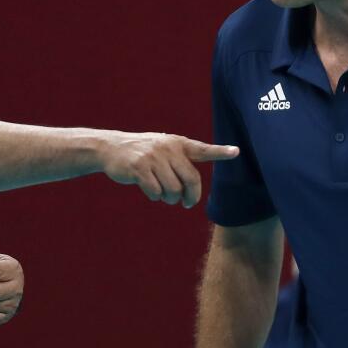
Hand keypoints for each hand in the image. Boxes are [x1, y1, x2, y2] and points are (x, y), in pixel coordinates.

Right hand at [100, 132, 237, 207]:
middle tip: (187, 203)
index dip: (220, 151)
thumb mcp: (163, 150)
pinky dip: (155, 196)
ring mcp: (153, 157)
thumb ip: (180, 163)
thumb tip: (191, 193)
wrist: (111, 148)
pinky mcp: (139, 167)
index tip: (236, 151)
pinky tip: (150, 191)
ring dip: (170, 199)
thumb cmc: (143, 154)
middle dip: (191, 197)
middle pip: (191, 179)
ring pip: (173, 189)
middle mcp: (168, 148)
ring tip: (163, 195)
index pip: (203, 149)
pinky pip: (155, 191)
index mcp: (178, 144)